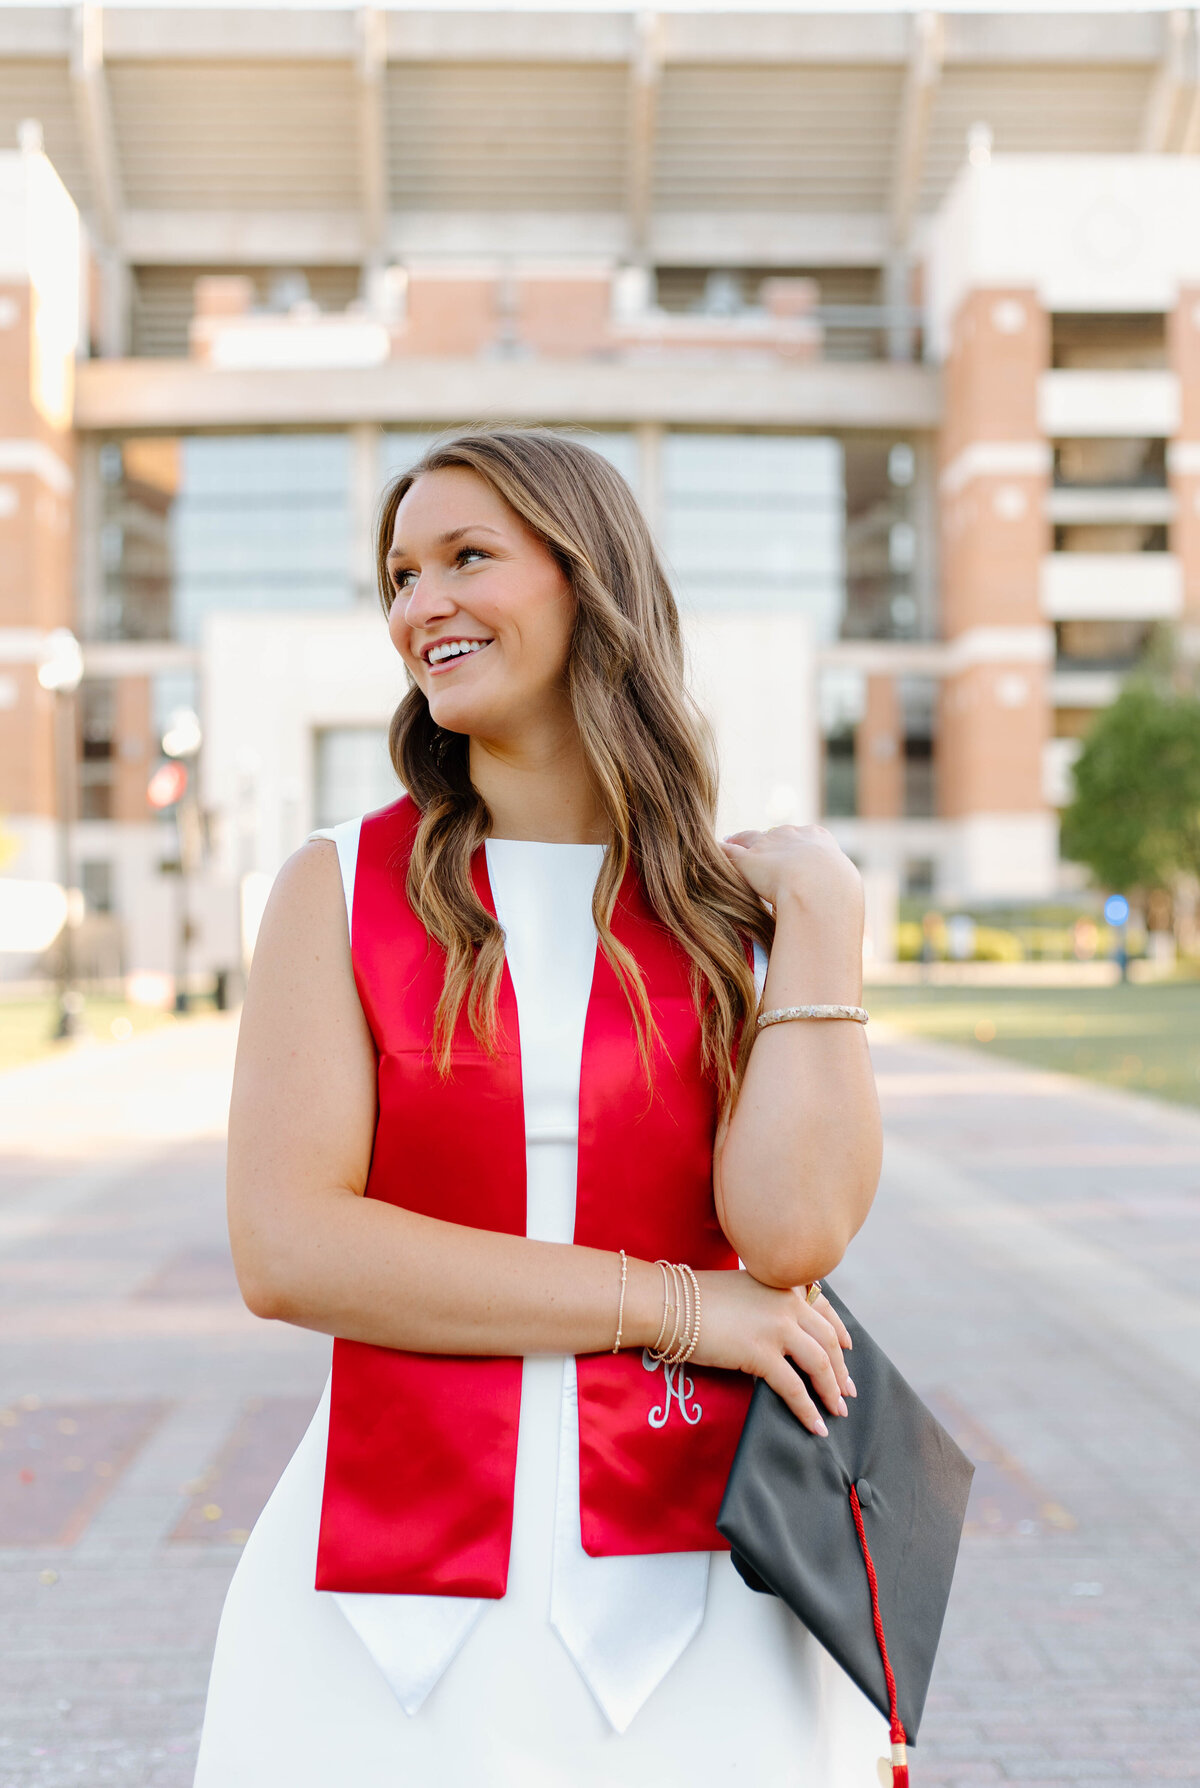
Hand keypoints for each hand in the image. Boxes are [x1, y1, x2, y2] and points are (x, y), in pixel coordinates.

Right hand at [692, 1269, 855, 1436]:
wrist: (670, 1303)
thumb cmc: (696, 1298)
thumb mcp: (742, 1289)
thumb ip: (765, 1301)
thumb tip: (778, 1328)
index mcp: (782, 1285)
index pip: (823, 1308)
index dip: (840, 1330)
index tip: (849, 1347)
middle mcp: (786, 1303)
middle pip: (828, 1340)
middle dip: (841, 1369)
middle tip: (847, 1391)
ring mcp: (776, 1327)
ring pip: (819, 1363)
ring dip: (831, 1391)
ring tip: (837, 1412)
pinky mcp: (761, 1353)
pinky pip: (794, 1388)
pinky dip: (808, 1410)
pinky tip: (815, 1426)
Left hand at [720, 824, 861, 919]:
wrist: (820, 890)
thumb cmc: (837, 895)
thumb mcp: (842, 888)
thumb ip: (832, 891)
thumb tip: (837, 909)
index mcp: (818, 838)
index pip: (800, 835)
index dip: (790, 843)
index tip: (784, 848)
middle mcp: (792, 835)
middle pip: (773, 834)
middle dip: (764, 840)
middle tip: (754, 847)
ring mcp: (768, 845)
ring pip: (748, 839)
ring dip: (738, 842)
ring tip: (729, 844)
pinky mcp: (747, 859)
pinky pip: (729, 852)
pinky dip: (720, 853)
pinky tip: (711, 853)